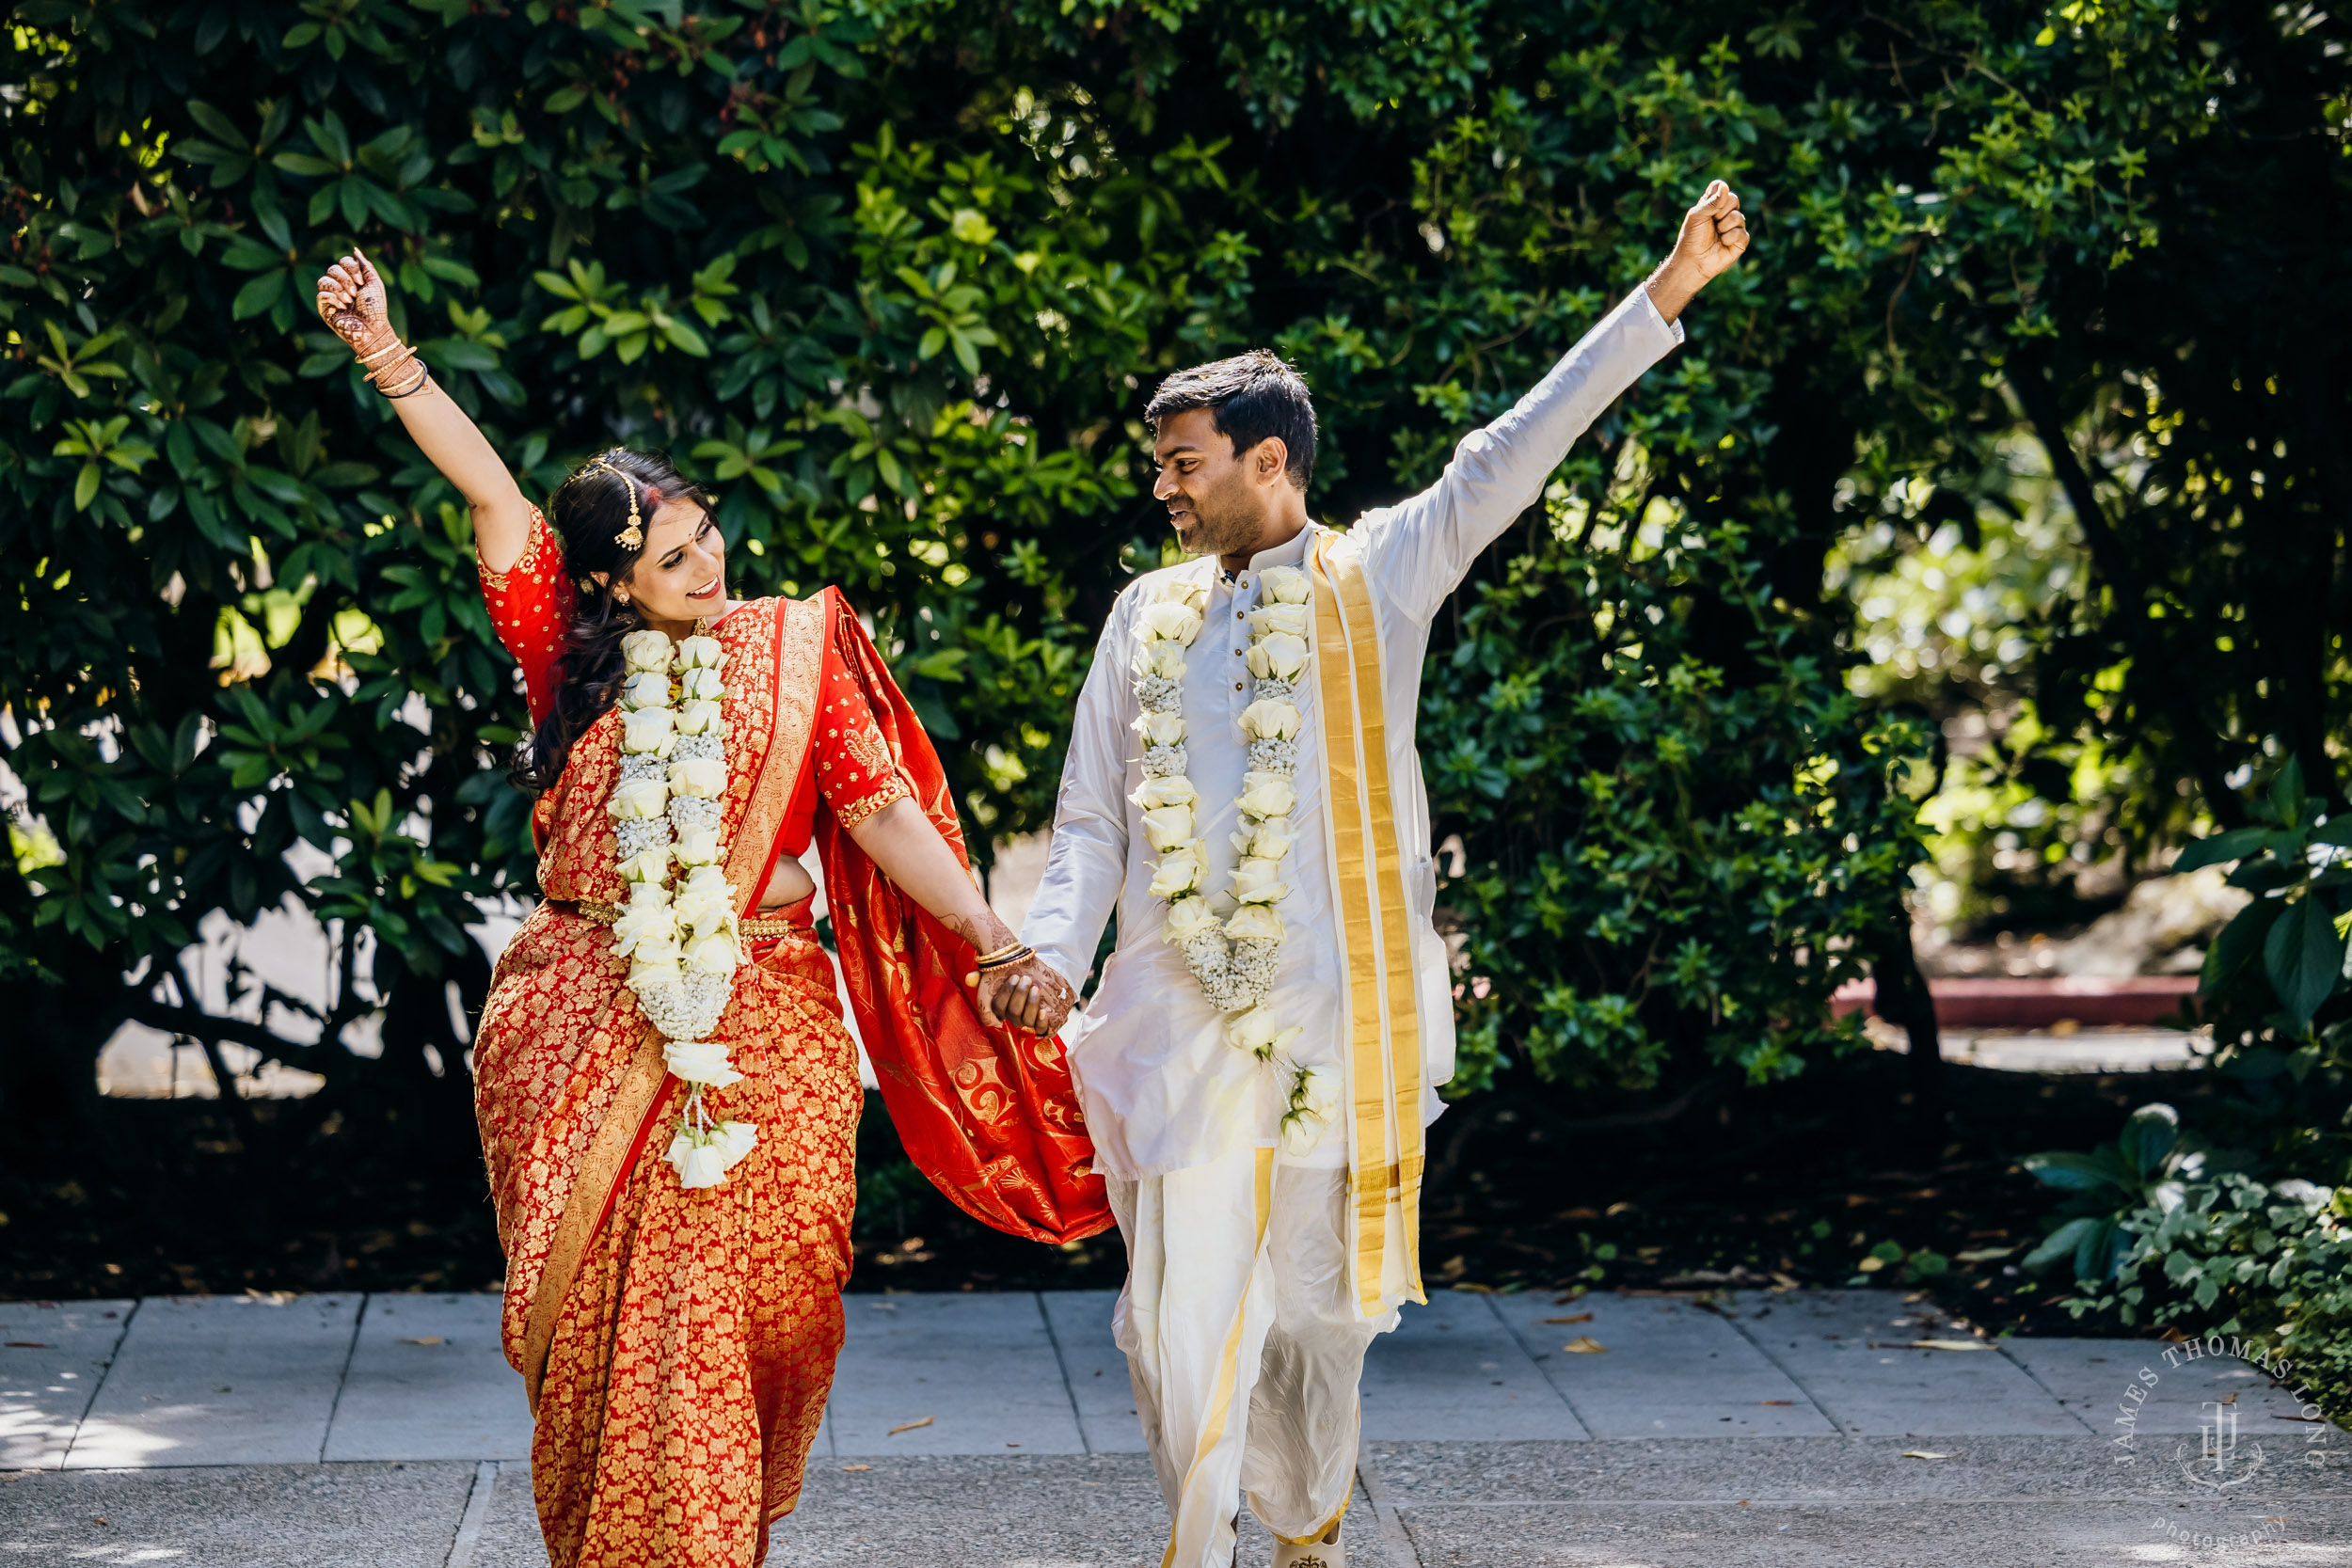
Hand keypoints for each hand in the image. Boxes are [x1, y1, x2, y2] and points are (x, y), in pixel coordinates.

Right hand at [315, 249, 392, 353]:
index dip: (350, 268)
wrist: (373, 329)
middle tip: (355, 293)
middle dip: (345, 279)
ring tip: (349, 301)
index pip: (343, 261)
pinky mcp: (325, 308)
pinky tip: (342, 306)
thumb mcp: (375, 284)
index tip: (361, 281)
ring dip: (338, 288)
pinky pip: (321, 295)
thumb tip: (355, 249)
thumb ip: (365, 266)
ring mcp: (331, 297)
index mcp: (352, 279)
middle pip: (332, 269)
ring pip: (323, 280)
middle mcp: (340, 286)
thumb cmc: (376, 309)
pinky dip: (333, 298)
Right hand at [967, 955, 1075, 1033]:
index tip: (1014, 977)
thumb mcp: (994, 971)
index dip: (1006, 993)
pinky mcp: (1041, 1020)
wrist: (1032, 971)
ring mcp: (1027, 1019)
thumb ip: (979, 976)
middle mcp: (1012, 1016)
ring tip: (1035, 988)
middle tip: (1026, 979)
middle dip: (1020, 994)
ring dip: (1031, 1003)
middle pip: (1013, 1012)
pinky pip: (1041, 1029)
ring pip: (1027, 1020)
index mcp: (999, 1007)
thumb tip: (970, 978)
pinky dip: (1042, 1022)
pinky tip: (1043, 1011)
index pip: (998, 1008)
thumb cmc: (1010, 973)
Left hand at [1644, 180, 1749, 322]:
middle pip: (1734, 199)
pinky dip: (1730, 237)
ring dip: (1724, 226)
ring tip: (1716, 235)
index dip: (1718, 194)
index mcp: (1713, 204)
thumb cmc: (1692, 238)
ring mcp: (1734, 226)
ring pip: (1738, 216)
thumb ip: (1711, 202)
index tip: (1708, 206)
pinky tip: (1723, 243)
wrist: (1693, 261)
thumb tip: (1724, 186)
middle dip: (1721, 211)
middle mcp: (1725, 213)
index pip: (1721, 187)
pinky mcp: (1740, 241)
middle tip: (1712, 222)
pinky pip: (1742, 232)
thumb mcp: (1697, 216)